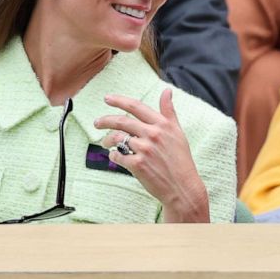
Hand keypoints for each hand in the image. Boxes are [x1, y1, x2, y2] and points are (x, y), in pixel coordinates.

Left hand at [95, 89, 208, 222]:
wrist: (182, 187)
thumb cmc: (181, 160)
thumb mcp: (178, 132)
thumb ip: (169, 111)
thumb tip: (167, 91)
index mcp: (162, 124)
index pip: (136, 107)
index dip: (119, 101)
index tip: (107, 98)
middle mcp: (153, 134)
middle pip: (122, 121)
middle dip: (105, 120)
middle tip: (96, 122)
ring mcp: (145, 149)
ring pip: (117, 138)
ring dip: (107, 140)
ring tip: (105, 143)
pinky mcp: (138, 165)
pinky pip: (118, 156)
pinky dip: (113, 155)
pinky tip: (115, 156)